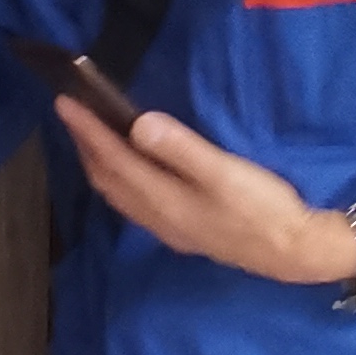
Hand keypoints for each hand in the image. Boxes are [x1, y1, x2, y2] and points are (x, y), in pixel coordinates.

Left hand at [55, 98, 355, 287]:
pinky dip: (119, 179)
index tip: (63, 101)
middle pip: (106, 179)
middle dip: (84, 145)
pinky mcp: (182, 231)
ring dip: (99, 164)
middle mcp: (156, 216)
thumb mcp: (224, 172)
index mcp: (162, 198)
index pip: (112, 158)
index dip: (86, 129)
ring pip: (117, 193)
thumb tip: (137, 123)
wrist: (292, 252)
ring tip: (90, 136)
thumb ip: (180, 148)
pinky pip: (133, 202)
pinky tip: (128, 170)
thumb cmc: (263, 208)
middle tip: (70, 113)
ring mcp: (167, 227)